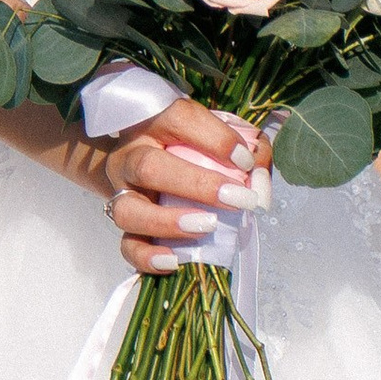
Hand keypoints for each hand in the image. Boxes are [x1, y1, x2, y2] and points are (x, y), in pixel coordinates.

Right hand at [98, 100, 269, 274]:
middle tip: (238, 199)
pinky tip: (174, 260)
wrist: (141, 161)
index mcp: (154, 122)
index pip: (180, 119)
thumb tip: (260, 179)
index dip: (216, 139)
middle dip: (198, 185)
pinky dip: (147, 257)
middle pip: (149, 167)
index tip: (246, 159)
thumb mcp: (219, 133)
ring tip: (207, 226)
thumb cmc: (189, 144)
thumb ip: (249, 148)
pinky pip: (127, 245)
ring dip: (168, 222)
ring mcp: (120, 192)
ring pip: (128, 210)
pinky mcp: (122, 223)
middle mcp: (130, 155)